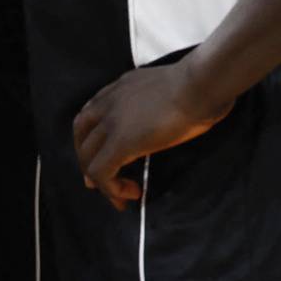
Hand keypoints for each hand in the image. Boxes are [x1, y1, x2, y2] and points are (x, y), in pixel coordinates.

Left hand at [72, 58, 231, 211]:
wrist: (199, 86)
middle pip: (81, 136)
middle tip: (103, 183)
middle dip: (89, 161)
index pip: (90, 115)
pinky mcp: (120, 142)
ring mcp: (111, 122)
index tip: (105, 158)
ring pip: (87, 157)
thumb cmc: (195, 87)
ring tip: (121, 194)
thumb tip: (154, 122)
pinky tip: (133, 192)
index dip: (91, 140)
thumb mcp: (162, 90)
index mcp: (118, 89)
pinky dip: (111, 188)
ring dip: (100, 179)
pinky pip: (101, 171)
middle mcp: (107, 103)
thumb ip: (150, 103)